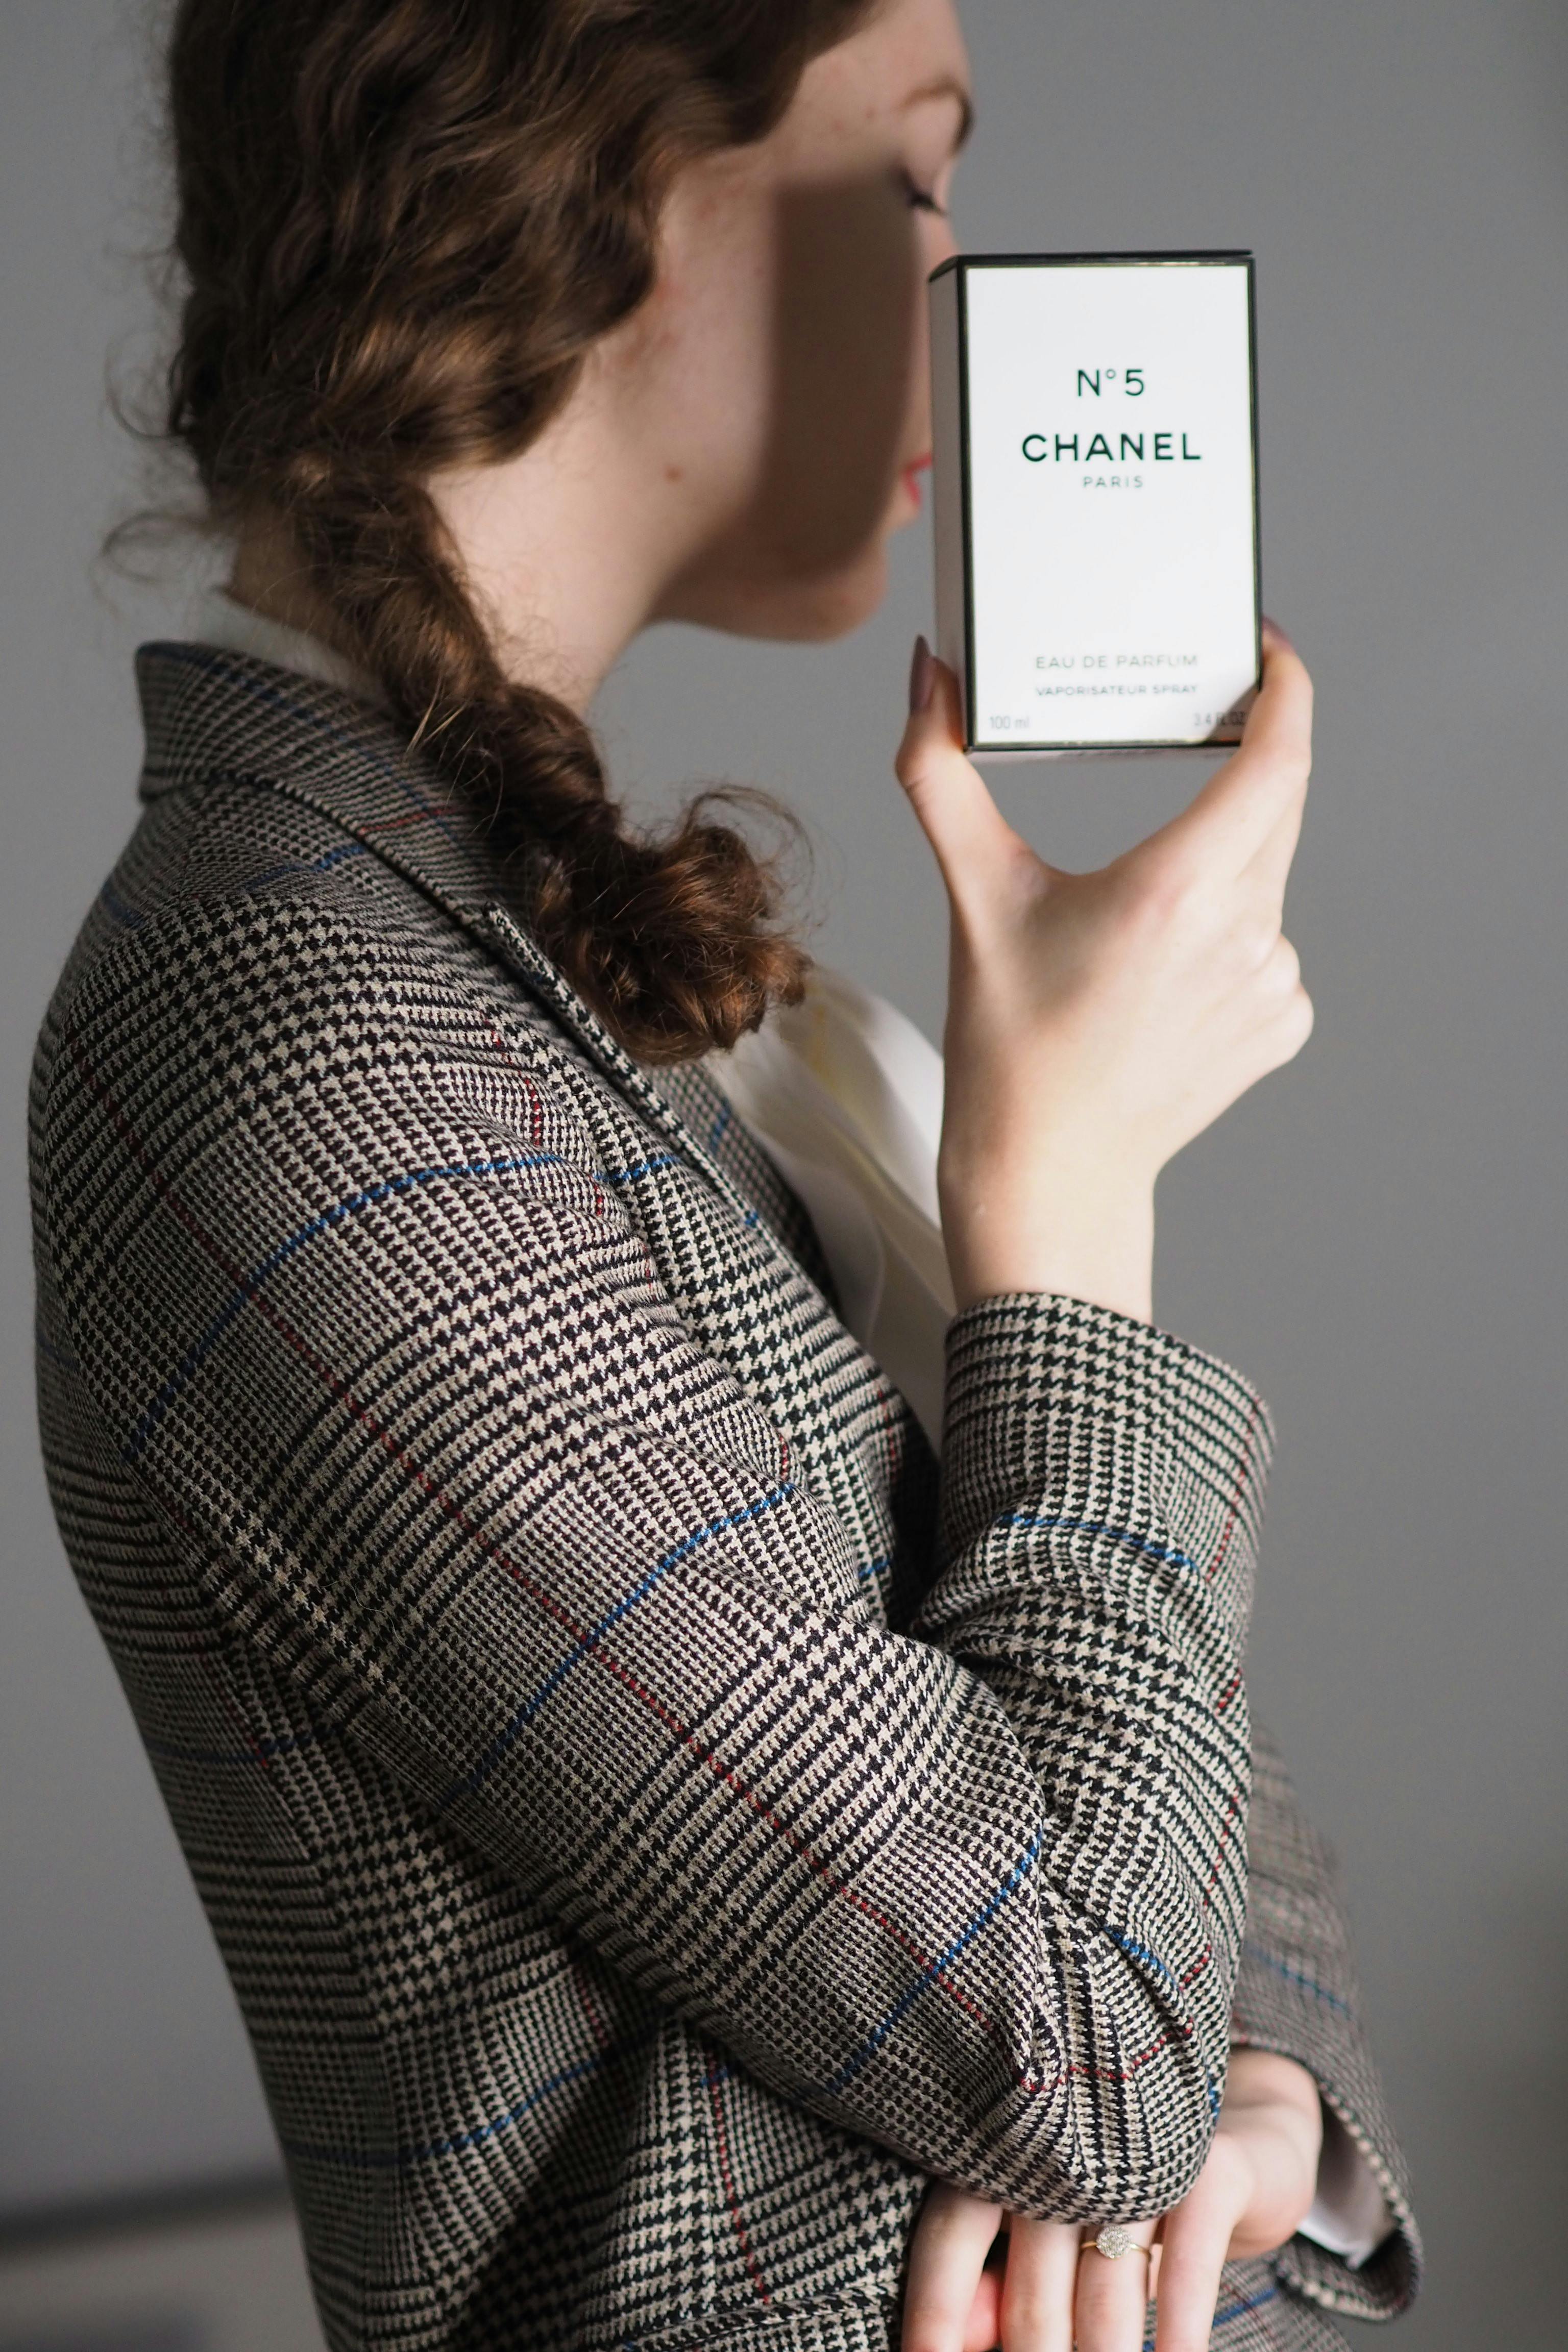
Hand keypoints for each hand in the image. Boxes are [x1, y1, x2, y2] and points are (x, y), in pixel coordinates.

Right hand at [896, 628, 1313, 1323]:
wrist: (1050, 1171)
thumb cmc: (1007, 1044)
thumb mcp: (973, 899)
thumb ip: (940, 774)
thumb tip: (927, 677)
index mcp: (1177, 889)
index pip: (1280, 755)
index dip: (1289, 688)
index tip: (1271, 653)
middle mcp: (1244, 931)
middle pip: (1279, 805)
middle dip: (1247, 760)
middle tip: (1201, 733)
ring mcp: (1274, 983)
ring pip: (1267, 877)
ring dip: (1221, 865)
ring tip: (1135, 921)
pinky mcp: (1286, 1024)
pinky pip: (1269, 945)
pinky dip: (1227, 938)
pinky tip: (1162, 980)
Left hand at [900, 2049, 1323, 2351]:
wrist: (1248, 2149)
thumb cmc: (1124, 2211)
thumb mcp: (1061, 2245)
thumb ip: (1001, 2284)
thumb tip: (960, 2339)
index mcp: (1012, 2151)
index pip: (952, 2229)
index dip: (934, 2306)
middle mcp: (1068, 2143)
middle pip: (1030, 2282)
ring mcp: (1141, 2152)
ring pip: (1105, 2285)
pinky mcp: (1213, 2168)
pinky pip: (1187, 2262)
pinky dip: (1178, 2327)